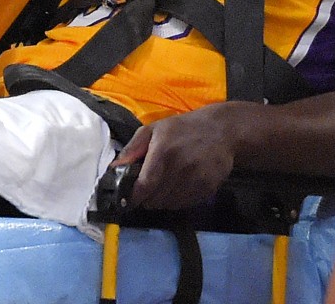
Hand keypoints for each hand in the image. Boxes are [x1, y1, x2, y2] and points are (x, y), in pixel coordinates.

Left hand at [115, 105, 237, 209]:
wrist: (222, 130)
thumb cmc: (183, 128)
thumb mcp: (154, 129)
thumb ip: (132, 149)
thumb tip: (113, 169)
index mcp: (164, 151)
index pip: (144, 186)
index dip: (133, 197)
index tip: (128, 198)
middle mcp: (180, 167)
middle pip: (154, 200)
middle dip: (147, 197)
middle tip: (150, 185)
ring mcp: (196, 180)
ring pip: (168, 205)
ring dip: (162, 199)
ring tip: (166, 183)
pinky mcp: (208, 189)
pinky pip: (184, 205)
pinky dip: (178, 200)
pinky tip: (181, 184)